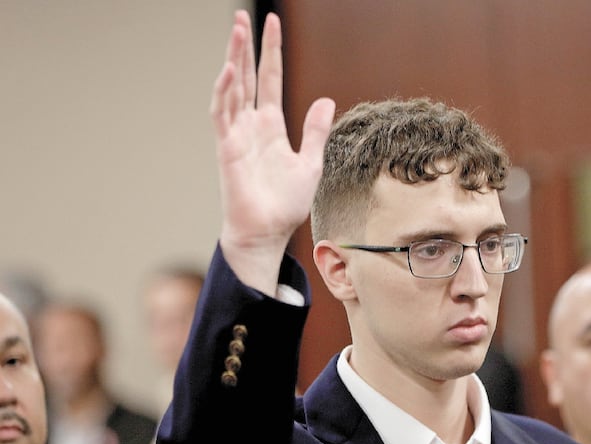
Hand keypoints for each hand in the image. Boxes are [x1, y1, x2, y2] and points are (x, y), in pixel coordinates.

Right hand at [211, 11, 334, 292]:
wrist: (268, 233)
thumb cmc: (285, 204)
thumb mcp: (310, 163)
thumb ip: (316, 131)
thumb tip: (327, 99)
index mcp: (271, 127)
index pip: (269, 79)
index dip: (271, 52)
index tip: (273, 22)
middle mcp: (251, 126)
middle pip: (246, 77)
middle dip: (244, 46)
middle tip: (243, 15)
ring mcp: (237, 136)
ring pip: (232, 88)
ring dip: (233, 59)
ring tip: (237, 30)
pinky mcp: (227, 149)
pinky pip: (222, 115)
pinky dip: (224, 93)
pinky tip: (228, 71)